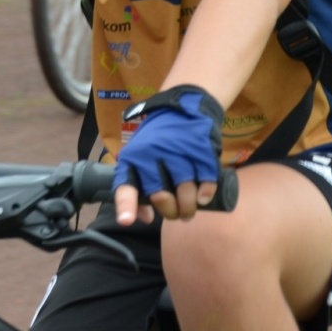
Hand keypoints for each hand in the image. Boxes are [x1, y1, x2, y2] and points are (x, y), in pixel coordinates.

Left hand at [113, 86, 224, 224]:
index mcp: (133, 157)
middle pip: (161, 196)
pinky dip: (206, 194)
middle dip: (170, 212)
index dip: (126, 205)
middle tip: (176, 214)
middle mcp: (153, 154)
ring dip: (189, 207)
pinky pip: (206, 181)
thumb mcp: (139, 157)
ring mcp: (178, 152)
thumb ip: (138, 186)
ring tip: (189, 210)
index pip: (126, 184)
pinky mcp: (201, 150)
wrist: (183, 109)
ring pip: (185, 192)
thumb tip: (144, 217)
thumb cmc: (157, 141)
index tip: (127, 222)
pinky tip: (203, 198)